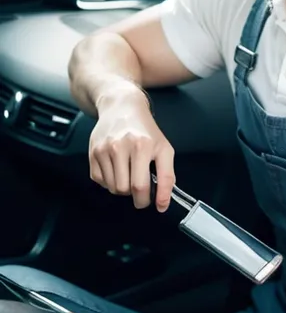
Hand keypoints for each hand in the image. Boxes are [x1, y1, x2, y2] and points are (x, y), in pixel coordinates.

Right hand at [89, 92, 174, 211]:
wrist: (122, 108)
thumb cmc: (146, 131)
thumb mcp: (164, 149)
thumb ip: (167, 176)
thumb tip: (162, 204)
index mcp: (141, 146)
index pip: (141, 186)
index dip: (147, 200)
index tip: (156, 204)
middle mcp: (120, 146)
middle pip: (125, 189)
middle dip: (137, 196)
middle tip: (143, 188)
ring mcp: (103, 149)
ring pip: (112, 188)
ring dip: (123, 188)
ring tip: (131, 175)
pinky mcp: (93, 152)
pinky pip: (100, 181)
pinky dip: (110, 182)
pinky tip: (118, 169)